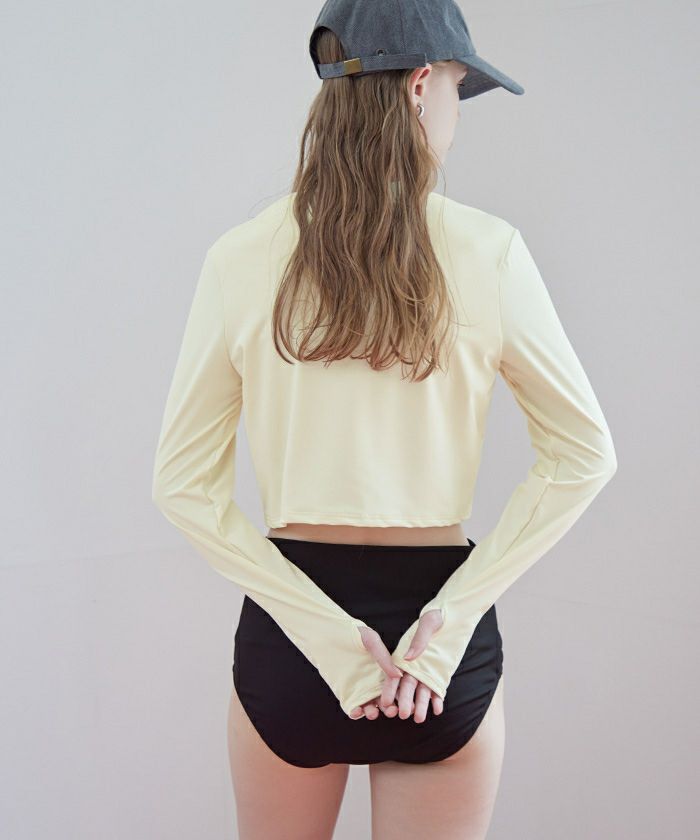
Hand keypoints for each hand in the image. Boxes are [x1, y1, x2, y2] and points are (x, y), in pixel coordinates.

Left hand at [348, 626, 403, 719]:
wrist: (325, 634)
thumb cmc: (350, 633)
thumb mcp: (370, 640)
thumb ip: (383, 657)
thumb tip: (399, 674)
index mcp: (382, 668)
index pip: (395, 686)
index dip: (401, 695)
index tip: (407, 703)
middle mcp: (372, 681)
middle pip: (385, 699)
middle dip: (390, 708)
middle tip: (392, 711)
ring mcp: (359, 688)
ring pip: (370, 705)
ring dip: (373, 712)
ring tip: (373, 712)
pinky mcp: (345, 693)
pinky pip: (352, 707)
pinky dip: (356, 712)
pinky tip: (357, 711)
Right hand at [385, 608, 445, 722]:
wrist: (456, 615)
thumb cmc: (437, 616)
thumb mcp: (428, 623)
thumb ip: (419, 640)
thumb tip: (409, 658)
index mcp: (405, 653)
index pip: (394, 674)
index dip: (389, 688)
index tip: (385, 701)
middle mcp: (414, 664)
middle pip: (407, 686)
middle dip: (404, 700)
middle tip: (402, 714)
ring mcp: (427, 670)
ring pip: (422, 690)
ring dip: (421, 704)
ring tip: (420, 718)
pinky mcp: (440, 673)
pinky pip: (437, 688)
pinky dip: (437, 699)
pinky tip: (438, 709)